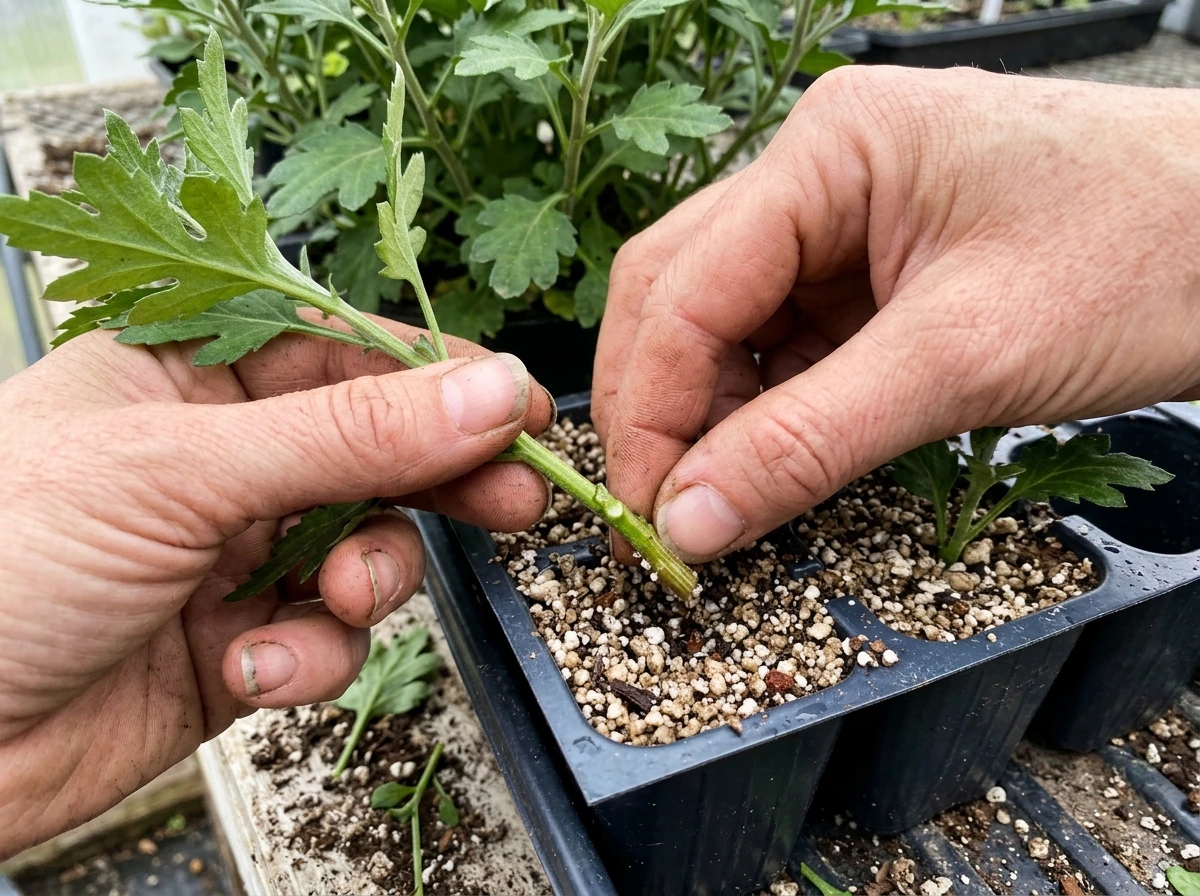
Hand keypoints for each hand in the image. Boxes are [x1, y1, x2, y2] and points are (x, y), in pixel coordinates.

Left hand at [0, 321, 551, 857]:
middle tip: (512, 498)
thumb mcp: (180, 470)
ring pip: (363, 548)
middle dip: (440, 478)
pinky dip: (310, 657)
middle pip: (373, 449)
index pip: (344, 351)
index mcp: (184, 373)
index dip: (436, 376)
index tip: (517, 406)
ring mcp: (230, 555)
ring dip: (371, 578)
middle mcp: (215, 459)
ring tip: (343, 599)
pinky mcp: (237, 644)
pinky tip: (255, 667)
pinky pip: (323, 638)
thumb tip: (483, 392)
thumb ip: (348, 435)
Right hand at [594, 65, 1199, 563]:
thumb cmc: (1149, 254)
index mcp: (829, 149)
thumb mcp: (965, 359)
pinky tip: (771, 461)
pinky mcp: (876, 270)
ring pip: (725, 324)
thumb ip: (809, 442)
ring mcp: (846, 219)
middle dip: (661, 407)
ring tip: (720, 499)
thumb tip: (691, 520)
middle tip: (666, 512)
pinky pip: (786, 343)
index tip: (649, 514)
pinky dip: (766, 409)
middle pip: (680, 293)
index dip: (650, 410)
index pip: (685, 287)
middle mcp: (820, 172)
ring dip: (711, 414)